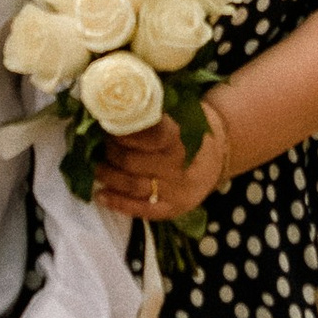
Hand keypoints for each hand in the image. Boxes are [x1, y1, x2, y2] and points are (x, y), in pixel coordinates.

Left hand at [93, 99, 230, 224]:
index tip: (108, 125)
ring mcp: (177, 191)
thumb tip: (115, 107)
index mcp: (182, 138)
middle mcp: (180, 166)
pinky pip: (141, 210)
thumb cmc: (192, 126)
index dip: (123, 132)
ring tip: (98, 168)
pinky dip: (118, 203)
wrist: (220, 152)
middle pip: (133, 162)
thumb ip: (153, 110)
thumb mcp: (181, 110)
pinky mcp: (174, 208)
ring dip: (109, 176)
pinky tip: (101, 195)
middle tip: (101, 145)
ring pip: (133, 186)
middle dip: (111, 153)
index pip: (148, 136)